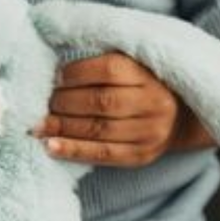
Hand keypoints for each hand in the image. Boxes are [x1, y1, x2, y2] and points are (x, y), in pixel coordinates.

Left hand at [32, 52, 190, 166]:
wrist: (181, 117)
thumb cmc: (143, 86)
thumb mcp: (133, 66)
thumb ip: (101, 65)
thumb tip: (53, 72)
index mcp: (148, 74)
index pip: (108, 70)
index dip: (76, 73)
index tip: (54, 76)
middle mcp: (153, 102)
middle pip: (101, 101)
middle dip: (64, 102)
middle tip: (42, 102)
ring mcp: (150, 132)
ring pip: (98, 129)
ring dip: (62, 128)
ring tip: (37, 126)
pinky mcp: (142, 155)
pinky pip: (103, 155)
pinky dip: (73, 151)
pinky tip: (50, 147)